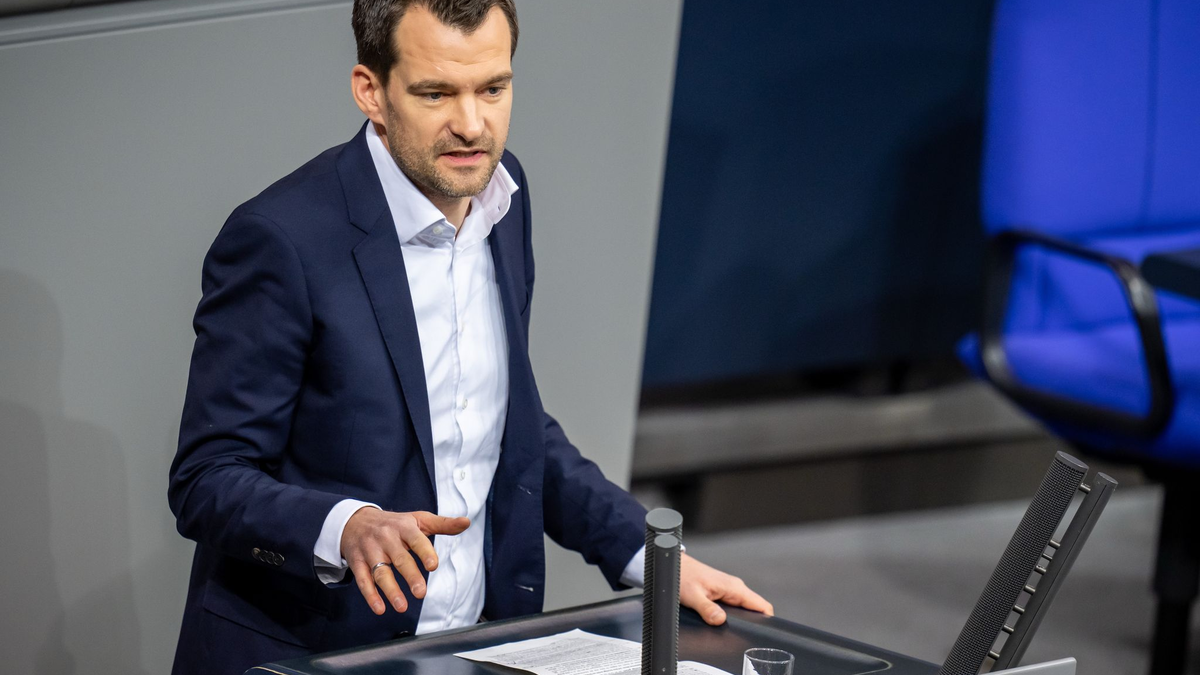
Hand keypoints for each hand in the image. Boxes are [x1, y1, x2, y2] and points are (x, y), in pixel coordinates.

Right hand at [341, 507, 469, 615]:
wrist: (355, 520)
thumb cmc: (394, 523)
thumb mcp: (418, 519)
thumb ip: (443, 524)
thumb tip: (467, 522)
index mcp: (404, 527)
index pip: (416, 539)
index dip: (424, 552)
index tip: (433, 566)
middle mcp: (386, 538)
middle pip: (399, 559)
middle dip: (410, 576)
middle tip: (421, 593)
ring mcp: (370, 550)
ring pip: (381, 572)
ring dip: (390, 590)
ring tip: (402, 607)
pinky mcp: (357, 562)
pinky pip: (363, 580)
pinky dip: (370, 595)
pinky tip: (380, 608)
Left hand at [679, 553, 773, 625]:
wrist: (675, 564)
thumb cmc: (683, 575)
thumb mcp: (693, 596)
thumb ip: (707, 609)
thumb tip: (720, 620)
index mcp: (734, 587)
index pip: (762, 606)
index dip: (767, 621)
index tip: (763, 634)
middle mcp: (735, 588)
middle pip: (755, 610)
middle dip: (753, 624)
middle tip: (744, 638)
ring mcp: (729, 590)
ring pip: (744, 609)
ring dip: (742, 620)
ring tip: (734, 633)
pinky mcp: (721, 593)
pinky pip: (734, 607)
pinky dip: (733, 617)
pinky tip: (724, 624)